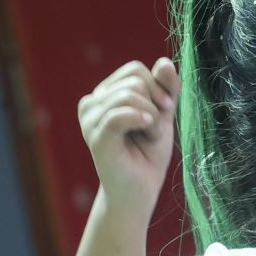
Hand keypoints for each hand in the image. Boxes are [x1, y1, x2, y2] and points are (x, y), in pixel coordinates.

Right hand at [78, 58, 179, 212]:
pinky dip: (143, 120)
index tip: (165, 110)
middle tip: (153, 130)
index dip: (157, 87)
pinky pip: (121, 113)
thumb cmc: (148, 156)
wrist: (140, 193)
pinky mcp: (96, 137)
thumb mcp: (162, 114)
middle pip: (134, 78)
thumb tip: (163, 62)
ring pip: (130, 94)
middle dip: (155, 103)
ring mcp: (90, 120)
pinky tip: (148, 132)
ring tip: (148, 137)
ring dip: (152, 117)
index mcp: (103, 96)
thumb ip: (165, 88)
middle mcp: (91, 104)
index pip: (134, 70)